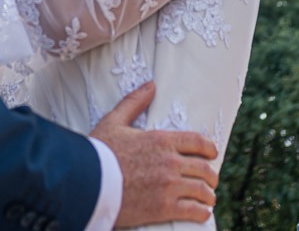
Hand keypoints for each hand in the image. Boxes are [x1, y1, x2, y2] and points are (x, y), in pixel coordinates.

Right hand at [89, 82, 218, 227]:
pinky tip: (201, 212)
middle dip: (211, 175)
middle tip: (211, 180)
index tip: (212, 154)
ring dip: (208, 195)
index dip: (210, 149)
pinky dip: (201, 213)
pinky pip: (194, 211)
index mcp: (161, 140)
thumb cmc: (98, 151)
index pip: (198, 142)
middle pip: (204, 168)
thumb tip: (151, 85)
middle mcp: (170, 162)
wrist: (86, 182)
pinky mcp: (163, 208)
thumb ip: (134, 102)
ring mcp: (168, 186)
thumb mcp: (114, 121)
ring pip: (202, 191)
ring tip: (207, 199)